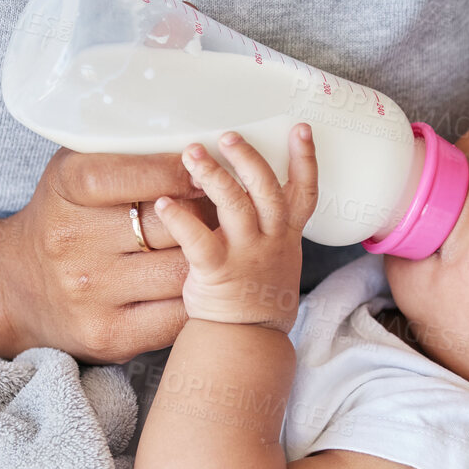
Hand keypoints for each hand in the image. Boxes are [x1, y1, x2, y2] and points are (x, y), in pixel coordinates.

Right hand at [0, 149, 215, 361]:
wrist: (14, 288)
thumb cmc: (64, 218)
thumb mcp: (75, 170)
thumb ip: (127, 154)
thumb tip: (203, 149)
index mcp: (67, 187)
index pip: (139, 174)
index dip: (180, 174)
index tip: (201, 172)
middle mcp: (73, 242)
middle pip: (172, 225)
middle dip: (207, 217)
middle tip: (226, 212)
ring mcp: (90, 294)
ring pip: (182, 273)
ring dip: (210, 261)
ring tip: (220, 249)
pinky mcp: (109, 336)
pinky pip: (177, 318)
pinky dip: (198, 301)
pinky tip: (201, 288)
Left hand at [152, 126, 317, 334]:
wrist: (249, 340)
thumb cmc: (256, 296)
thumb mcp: (277, 257)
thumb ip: (265, 225)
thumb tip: (245, 191)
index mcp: (285, 234)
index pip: (305, 191)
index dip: (305, 158)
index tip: (299, 127)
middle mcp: (270, 239)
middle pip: (266, 189)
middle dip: (248, 158)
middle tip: (228, 137)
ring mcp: (246, 255)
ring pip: (235, 205)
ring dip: (214, 175)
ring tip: (192, 153)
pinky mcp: (218, 271)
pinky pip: (199, 240)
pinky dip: (180, 218)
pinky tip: (163, 202)